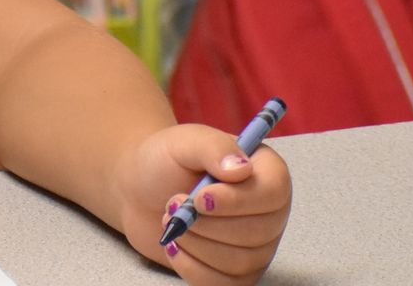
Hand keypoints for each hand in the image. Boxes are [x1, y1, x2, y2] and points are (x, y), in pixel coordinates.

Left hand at [113, 124, 291, 284]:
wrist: (138, 190)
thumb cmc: (164, 162)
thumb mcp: (183, 141)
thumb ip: (212, 147)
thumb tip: (241, 168)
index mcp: (265, 172)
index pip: (273, 193)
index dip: (237, 201)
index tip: (199, 197)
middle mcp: (269, 212)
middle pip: (258, 232)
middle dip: (206, 223)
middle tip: (173, 203)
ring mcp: (256, 246)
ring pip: (239, 261)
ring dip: (195, 242)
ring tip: (170, 218)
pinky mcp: (235, 273)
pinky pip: (223, 284)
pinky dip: (191, 266)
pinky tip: (175, 245)